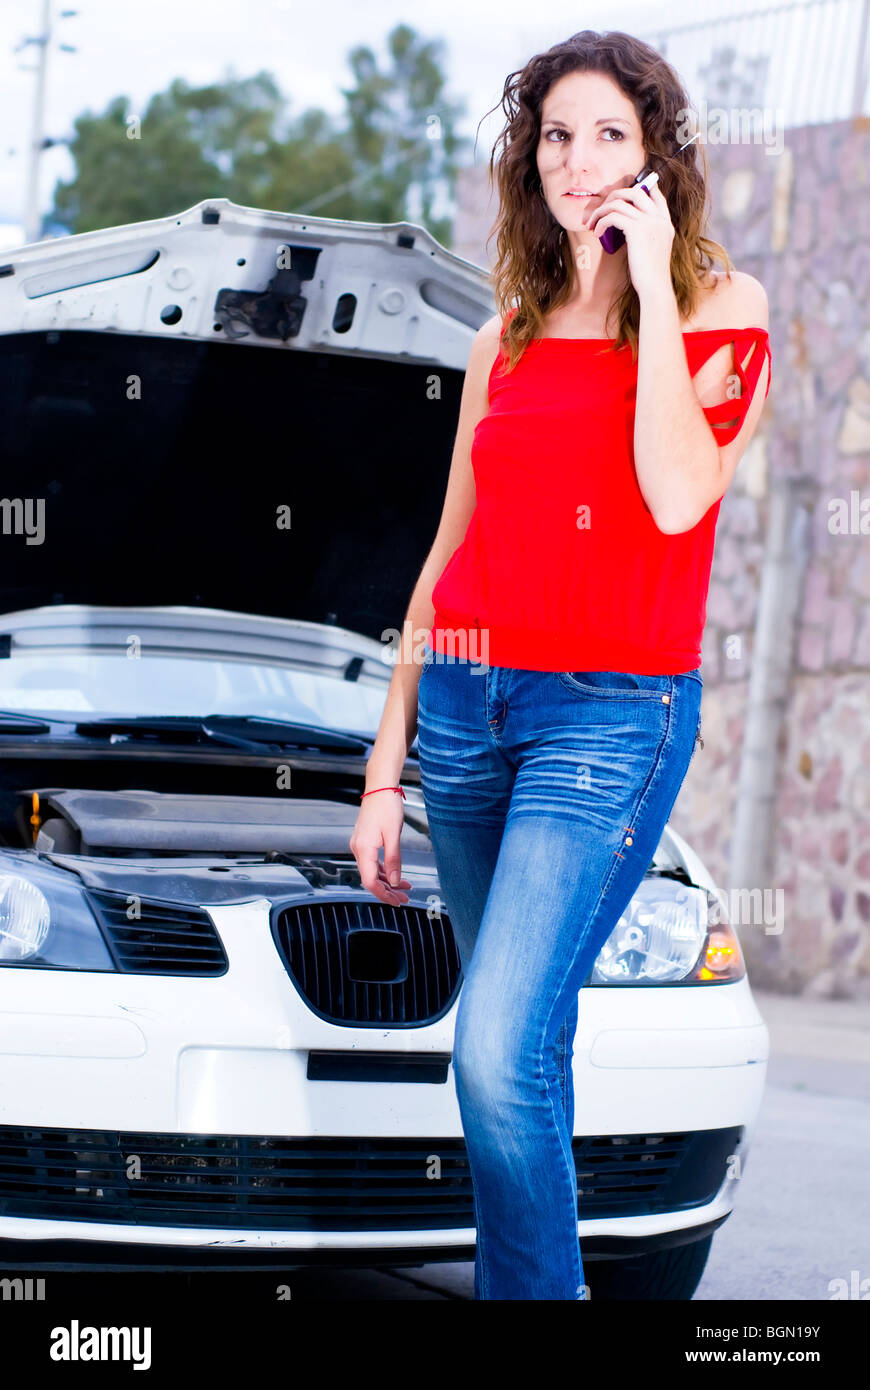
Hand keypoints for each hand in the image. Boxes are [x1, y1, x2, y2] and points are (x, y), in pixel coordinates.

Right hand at [350, 790, 411, 904]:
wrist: (380, 788)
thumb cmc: (386, 806)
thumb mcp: (393, 835)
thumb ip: (394, 860)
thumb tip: (395, 881)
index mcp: (363, 849)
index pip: (370, 881)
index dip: (383, 894)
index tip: (396, 901)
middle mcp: (358, 849)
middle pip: (370, 879)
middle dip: (388, 891)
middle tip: (404, 899)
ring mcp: (360, 845)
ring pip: (372, 871)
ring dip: (387, 882)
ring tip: (404, 889)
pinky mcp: (364, 841)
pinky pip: (372, 862)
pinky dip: (384, 871)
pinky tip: (396, 875)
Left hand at [583, 177, 674, 297]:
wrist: (655, 287)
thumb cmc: (651, 275)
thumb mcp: (654, 249)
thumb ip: (648, 233)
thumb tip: (626, 226)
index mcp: (665, 222)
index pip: (655, 193)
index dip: (639, 188)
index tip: (621, 196)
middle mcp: (659, 218)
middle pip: (635, 191)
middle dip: (614, 196)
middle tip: (602, 208)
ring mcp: (649, 222)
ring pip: (620, 202)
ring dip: (601, 210)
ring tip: (592, 223)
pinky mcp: (637, 229)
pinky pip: (612, 216)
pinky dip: (601, 222)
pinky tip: (597, 232)